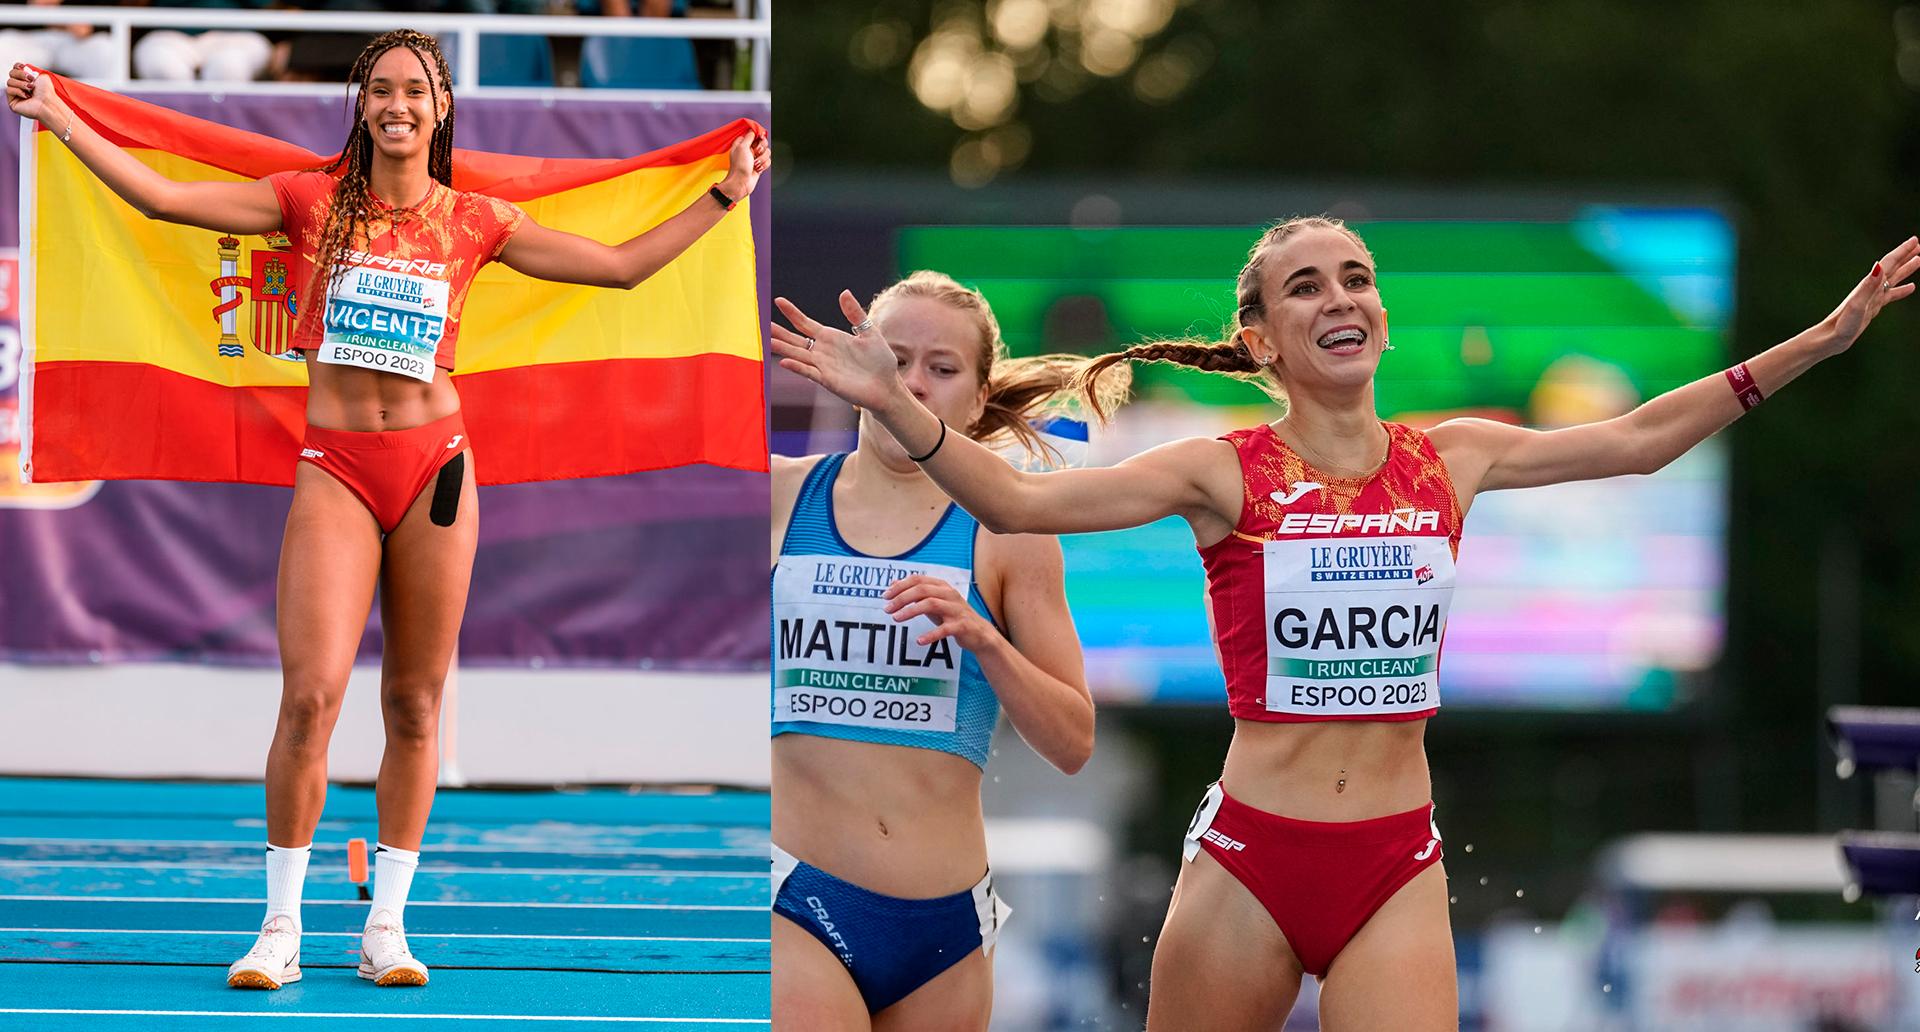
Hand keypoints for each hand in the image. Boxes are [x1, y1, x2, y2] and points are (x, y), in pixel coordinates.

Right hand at [7, 64, 54, 123]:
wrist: (47, 104)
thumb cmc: (47, 93)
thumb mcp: (42, 76)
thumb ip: (32, 70)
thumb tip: (25, 69)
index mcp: (27, 79)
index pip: (16, 69)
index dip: (18, 67)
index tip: (23, 67)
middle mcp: (21, 86)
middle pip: (11, 73)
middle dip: (21, 75)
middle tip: (30, 80)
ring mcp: (16, 93)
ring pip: (9, 81)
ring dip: (21, 84)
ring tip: (30, 88)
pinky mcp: (12, 101)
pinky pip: (9, 90)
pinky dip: (18, 91)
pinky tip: (26, 96)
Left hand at [720, 130, 769, 198]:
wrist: (741, 183)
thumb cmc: (739, 167)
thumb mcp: (742, 147)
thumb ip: (749, 137)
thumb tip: (753, 130)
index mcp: (742, 143)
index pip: (753, 134)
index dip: (758, 135)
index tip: (759, 138)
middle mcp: (748, 149)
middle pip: (762, 142)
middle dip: (762, 148)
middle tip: (756, 152)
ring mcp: (754, 157)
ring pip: (767, 152)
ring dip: (763, 158)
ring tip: (755, 163)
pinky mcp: (759, 165)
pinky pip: (768, 161)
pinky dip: (764, 165)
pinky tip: (758, 168)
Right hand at [771, 290, 909, 410]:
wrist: (887, 386)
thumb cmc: (879, 361)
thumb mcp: (869, 332)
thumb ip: (855, 314)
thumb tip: (844, 292)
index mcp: (830, 338)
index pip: (805, 323)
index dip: (792, 313)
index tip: (778, 301)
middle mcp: (822, 351)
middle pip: (795, 339)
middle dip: (780, 332)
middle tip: (763, 324)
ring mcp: (823, 366)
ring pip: (798, 355)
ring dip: (783, 348)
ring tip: (767, 341)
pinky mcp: (828, 380)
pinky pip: (809, 372)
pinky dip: (797, 367)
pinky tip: (785, 361)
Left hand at [883, 574, 998, 652]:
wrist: (980, 633)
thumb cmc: (953, 616)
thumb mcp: (934, 602)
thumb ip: (916, 593)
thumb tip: (893, 583)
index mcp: (942, 586)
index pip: (918, 580)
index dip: (900, 586)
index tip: (885, 596)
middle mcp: (950, 594)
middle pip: (922, 590)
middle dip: (902, 598)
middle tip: (887, 608)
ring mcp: (956, 609)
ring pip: (931, 604)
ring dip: (911, 611)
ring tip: (896, 619)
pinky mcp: (961, 625)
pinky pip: (944, 629)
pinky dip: (930, 634)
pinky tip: (919, 640)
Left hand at [1824, 236, 1919, 353]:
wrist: (1831, 338)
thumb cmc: (1842, 324)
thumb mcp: (1857, 304)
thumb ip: (1868, 285)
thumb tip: (1879, 265)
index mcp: (1869, 285)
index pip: (1889, 263)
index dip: (1902, 251)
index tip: (1915, 239)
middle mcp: (1871, 288)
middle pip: (1892, 267)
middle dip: (1905, 255)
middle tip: (1918, 243)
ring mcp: (1872, 297)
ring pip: (1894, 279)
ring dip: (1906, 269)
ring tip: (1919, 259)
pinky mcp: (1872, 307)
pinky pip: (1891, 294)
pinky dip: (1902, 290)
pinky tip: (1911, 287)